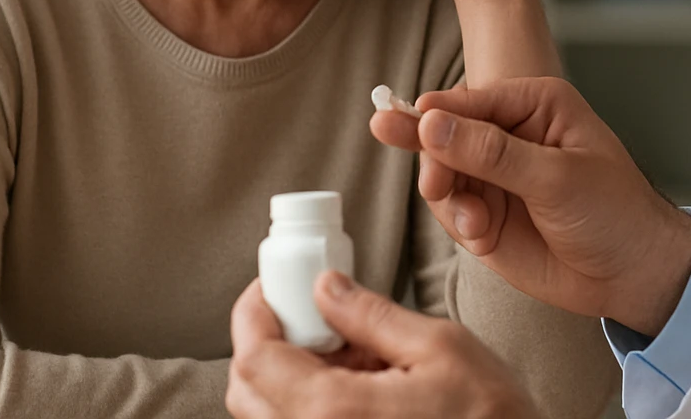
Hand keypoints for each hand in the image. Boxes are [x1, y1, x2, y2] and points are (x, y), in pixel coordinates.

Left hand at [227, 273, 537, 418]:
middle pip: (248, 392)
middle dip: (265, 341)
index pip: (254, 358)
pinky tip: (355, 384)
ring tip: (344, 352)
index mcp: (334, 413)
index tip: (271, 285)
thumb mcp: (441, 347)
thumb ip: (373, 315)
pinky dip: (309, 402)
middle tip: (304, 311)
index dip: (253, 312)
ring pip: (269, 416)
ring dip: (288, 375)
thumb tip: (327, 287)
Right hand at [370, 76, 690, 334]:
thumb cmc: (613, 212)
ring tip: (473, 223)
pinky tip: (480, 235)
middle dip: (434, 159)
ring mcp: (495, 175)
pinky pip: (449, 208)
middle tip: (435, 185)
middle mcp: (510, 134)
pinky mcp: (486, 213)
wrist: (631, 275)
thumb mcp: (555, 177)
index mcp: (535, 105)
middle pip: (445, 132)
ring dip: (447, 197)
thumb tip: (432, 124)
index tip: (403, 122)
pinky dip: (457, 222)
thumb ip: (491, 152)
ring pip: (441, 173)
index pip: (472, 99)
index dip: (436, 112)